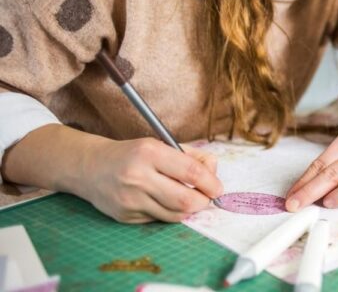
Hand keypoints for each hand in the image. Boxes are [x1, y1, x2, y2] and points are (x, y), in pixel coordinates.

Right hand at [79, 138, 222, 222]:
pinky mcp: (125, 216)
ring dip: (188, 210)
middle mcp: (138, 176)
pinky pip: (159, 219)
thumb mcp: (161, 145)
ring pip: (175, 214)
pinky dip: (168, 213)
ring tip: (188, 199)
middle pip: (185, 200)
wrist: (91, 167)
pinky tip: (162, 201)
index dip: (211, 183)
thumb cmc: (133, 155)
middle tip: (206, 198)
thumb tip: (214, 172)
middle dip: (203, 202)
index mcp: (150, 152)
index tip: (218, 188)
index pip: (191, 171)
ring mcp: (130, 199)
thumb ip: (191, 157)